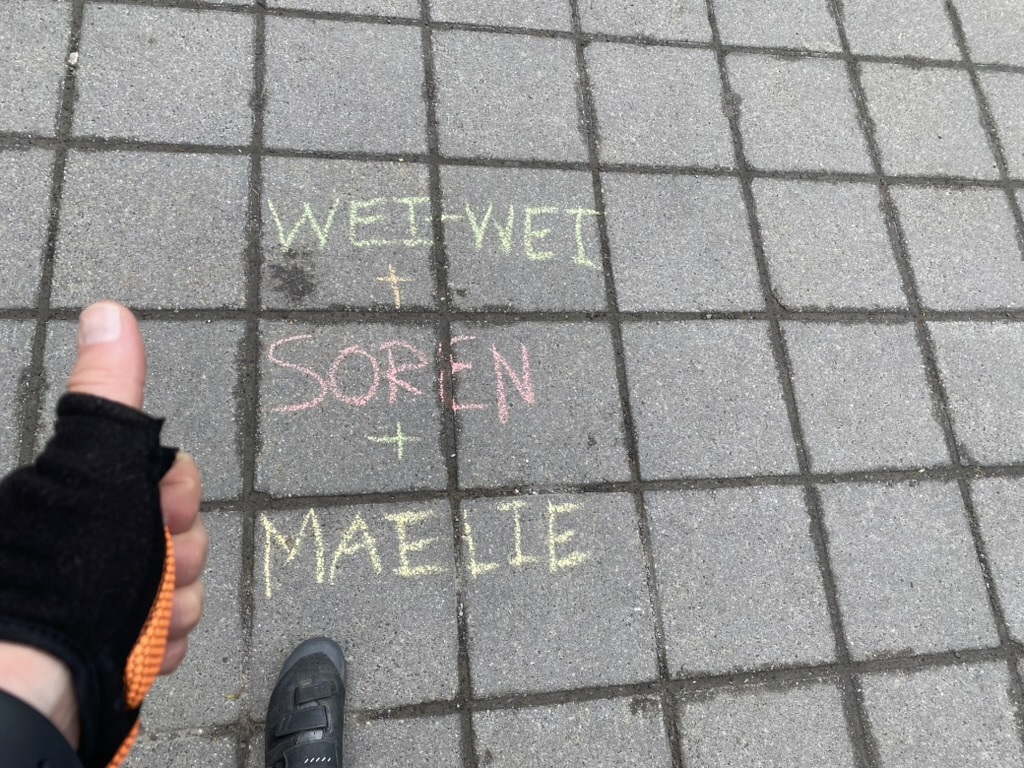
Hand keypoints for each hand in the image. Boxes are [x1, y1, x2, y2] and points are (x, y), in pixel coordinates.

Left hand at [0, 301, 207, 745]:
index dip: (177, 494)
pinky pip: (166, 631)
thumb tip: (108, 313)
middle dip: (181, 555)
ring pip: (177, 584)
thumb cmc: (71, 581)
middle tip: (160, 572)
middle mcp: (82, 542)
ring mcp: (95, 597)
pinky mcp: (109, 647)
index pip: (162, 475)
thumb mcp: (96, 473)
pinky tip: (145, 649)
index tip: (167, 515)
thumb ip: (110, 397)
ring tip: (150, 621)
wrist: (45, 693)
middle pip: (175, 531)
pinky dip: (165, 641)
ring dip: (178, 604)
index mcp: (76, 495)